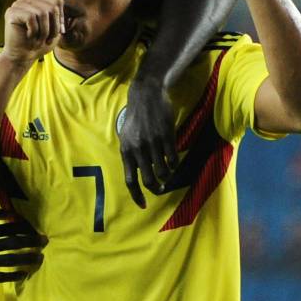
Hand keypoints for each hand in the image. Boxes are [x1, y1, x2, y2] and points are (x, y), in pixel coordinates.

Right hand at [0, 206, 44, 282]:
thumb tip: (10, 213)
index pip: (10, 228)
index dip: (25, 228)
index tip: (36, 228)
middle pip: (13, 244)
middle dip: (31, 242)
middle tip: (45, 242)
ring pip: (10, 261)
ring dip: (27, 259)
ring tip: (39, 258)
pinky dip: (13, 276)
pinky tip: (24, 274)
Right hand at [2, 0, 63, 66]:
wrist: (22, 57)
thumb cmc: (39, 43)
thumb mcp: (55, 28)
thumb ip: (60, 14)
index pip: (57, 1)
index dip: (61, 18)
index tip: (59, 32)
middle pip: (51, 7)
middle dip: (54, 27)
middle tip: (49, 40)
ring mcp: (18, 4)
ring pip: (42, 13)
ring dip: (44, 31)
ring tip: (40, 40)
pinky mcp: (11, 12)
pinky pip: (31, 18)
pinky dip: (34, 31)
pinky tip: (29, 37)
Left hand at [120, 79, 176, 207]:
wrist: (146, 94)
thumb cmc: (136, 116)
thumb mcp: (127, 136)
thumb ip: (130, 154)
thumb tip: (134, 174)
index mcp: (126, 150)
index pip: (129, 180)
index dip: (136, 195)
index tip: (143, 205)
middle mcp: (138, 149)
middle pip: (147, 179)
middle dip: (155, 188)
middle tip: (161, 188)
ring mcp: (152, 143)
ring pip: (162, 171)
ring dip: (167, 176)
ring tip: (168, 173)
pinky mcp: (166, 136)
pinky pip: (172, 159)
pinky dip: (174, 164)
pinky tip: (174, 161)